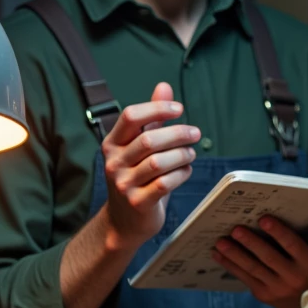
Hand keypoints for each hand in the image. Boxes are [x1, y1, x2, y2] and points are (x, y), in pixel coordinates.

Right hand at [102, 82, 199, 250]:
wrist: (124, 222)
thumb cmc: (137, 178)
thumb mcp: (140, 147)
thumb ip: (152, 118)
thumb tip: (163, 85)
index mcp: (112, 144)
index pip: (130, 116)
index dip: (157, 108)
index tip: (179, 109)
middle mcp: (114, 163)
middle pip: (149, 140)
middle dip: (178, 133)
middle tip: (195, 134)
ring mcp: (124, 184)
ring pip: (159, 162)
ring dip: (182, 155)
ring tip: (191, 154)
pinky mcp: (138, 203)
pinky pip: (165, 184)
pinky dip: (181, 174)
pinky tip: (186, 171)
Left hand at [212, 210, 307, 307]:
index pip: (291, 245)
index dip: (277, 232)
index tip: (263, 219)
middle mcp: (292, 277)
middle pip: (268, 257)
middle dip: (251, 242)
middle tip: (235, 229)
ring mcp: (277, 288)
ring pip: (253, 268)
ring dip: (235, 255)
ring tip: (220, 242)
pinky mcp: (265, 295)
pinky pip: (246, 278)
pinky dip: (231, 266)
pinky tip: (218, 255)